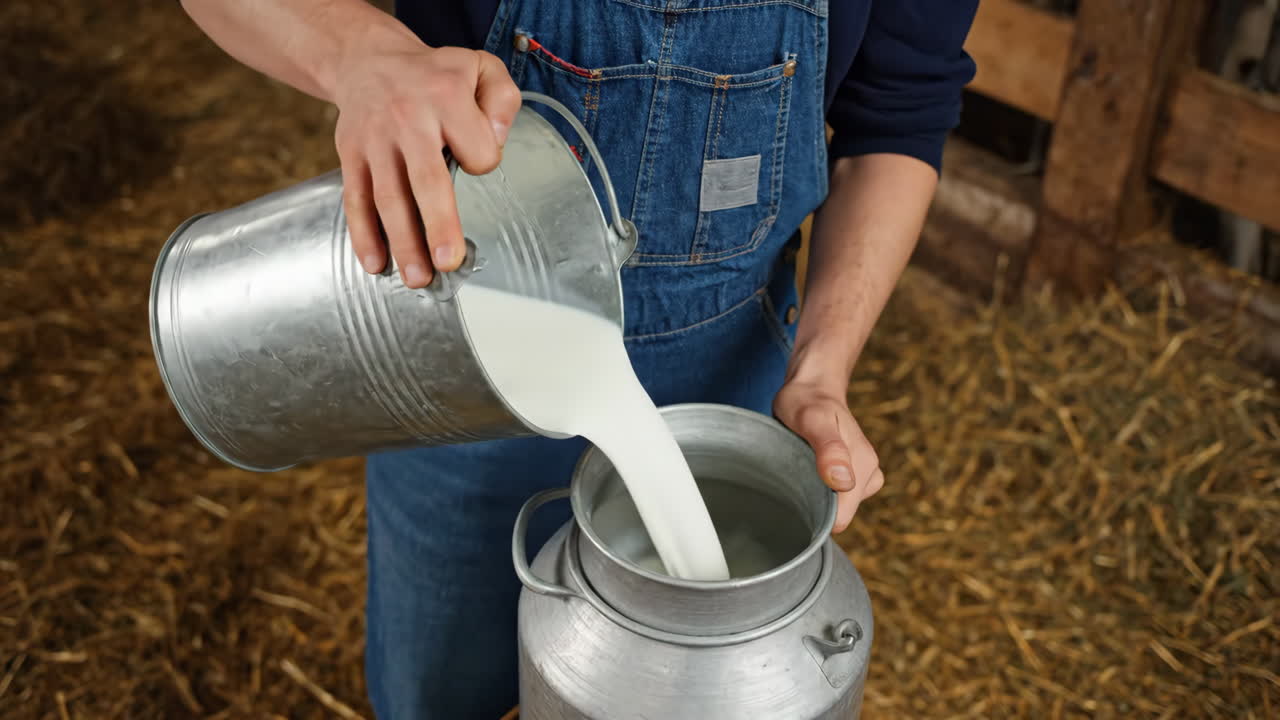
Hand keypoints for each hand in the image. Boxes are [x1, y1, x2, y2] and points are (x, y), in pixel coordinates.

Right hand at [331, 32, 520, 287]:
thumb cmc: (436, 75)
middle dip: (438, 223)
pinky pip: (355, 199)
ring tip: (418, 278)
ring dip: (402, 241)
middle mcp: (408, 119)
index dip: (484, 162)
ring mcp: (375, 140)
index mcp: (446, 97)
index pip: (477, 149)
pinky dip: (362, 234)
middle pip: (425, 178)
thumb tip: (496, 140)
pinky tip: (375, 264)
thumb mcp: (480, 67)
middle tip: (448, 262)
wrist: (367, 60)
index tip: (480, 164)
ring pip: (387, 197)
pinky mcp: (350, 155)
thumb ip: (502, 99)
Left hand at [774, 379, 883, 532]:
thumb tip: (844, 482)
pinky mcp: (853, 475)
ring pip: (837, 508)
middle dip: (815, 504)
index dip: (815, 513)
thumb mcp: (812, 419)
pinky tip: (808, 472)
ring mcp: (862, 475)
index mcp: (864, 464)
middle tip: (794, 476)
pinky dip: (819, 490)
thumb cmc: (807, 401)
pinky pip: (836, 498)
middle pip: (839, 515)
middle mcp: (868, 473)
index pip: (841, 516)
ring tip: (800, 469)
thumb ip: (829, 449)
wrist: (813, 387)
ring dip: (815, 496)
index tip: (795, 494)